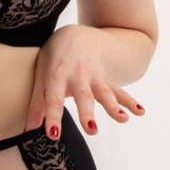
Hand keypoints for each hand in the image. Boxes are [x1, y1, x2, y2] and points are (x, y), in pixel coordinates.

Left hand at [24, 25, 144, 137]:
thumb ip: (37, 104)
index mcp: (56, 76)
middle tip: (92, 130)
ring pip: (105, 92)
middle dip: (87, 113)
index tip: (53, 135)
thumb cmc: (53, 59)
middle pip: (83, 96)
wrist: (75, 34)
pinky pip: (119, 90)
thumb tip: (29, 130)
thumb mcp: (41, 76)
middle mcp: (77, 76)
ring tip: (122, 119)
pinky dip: (130, 101)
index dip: (53, 117)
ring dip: (114, 106)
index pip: (54, 99)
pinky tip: (140, 111)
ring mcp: (94, 77)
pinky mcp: (105, 79)